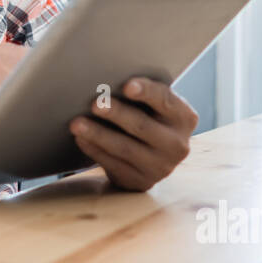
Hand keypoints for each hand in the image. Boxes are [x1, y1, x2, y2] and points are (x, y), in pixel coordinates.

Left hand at [68, 78, 197, 190]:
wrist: (151, 155)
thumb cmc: (148, 117)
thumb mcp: (154, 106)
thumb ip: (142, 94)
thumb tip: (108, 80)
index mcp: (184, 118)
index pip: (166, 101)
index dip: (147, 92)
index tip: (127, 86)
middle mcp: (177, 144)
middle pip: (142, 126)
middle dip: (116, 114)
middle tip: (94, 103)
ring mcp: (161, 167)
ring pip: (125, 148)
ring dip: (98, 134)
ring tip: (77, 123)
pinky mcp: (142, 182)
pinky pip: (114, 165)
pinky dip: (95, 150)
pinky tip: (81, 139)